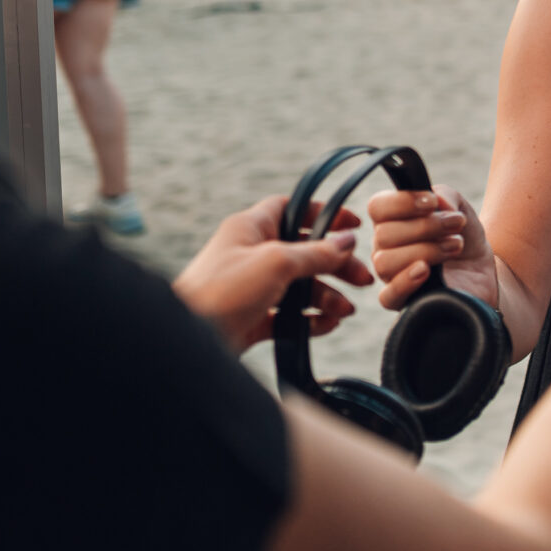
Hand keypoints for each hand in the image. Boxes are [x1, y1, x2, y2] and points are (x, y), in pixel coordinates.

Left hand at [172, 194, 373, 351]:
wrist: (187, 341)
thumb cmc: (221, 292)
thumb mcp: (276, 263)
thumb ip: (315, 252)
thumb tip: (347, 240)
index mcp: (251, 228)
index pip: (292, 208)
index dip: (324, 213)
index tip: (354, 224)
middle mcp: (251, 255)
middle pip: (304, 252)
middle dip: (335, 265)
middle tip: (363, 279)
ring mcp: (252, 288)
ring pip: (299, 287)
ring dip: (326, 296)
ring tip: (345, 311)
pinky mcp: (251, 318)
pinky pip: (288, 316)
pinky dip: (309, 320)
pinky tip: (326, 325)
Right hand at [367, 184, 498, 310]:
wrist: (481, 268)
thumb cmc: (462, 235)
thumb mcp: (458, 207)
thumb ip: (445, 195)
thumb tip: (436, 202)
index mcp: (390, 220)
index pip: (377, 207)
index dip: (403, 202)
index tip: (433, 203)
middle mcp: (384, 247)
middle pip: (384, 235)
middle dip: (426, 227)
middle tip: (456, 226)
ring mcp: (390, 275)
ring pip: (385, 262)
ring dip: (426, 250)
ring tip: (455, 246)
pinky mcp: (402, 301)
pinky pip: (388, 296)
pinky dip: (405, 282)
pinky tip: (426, 271)